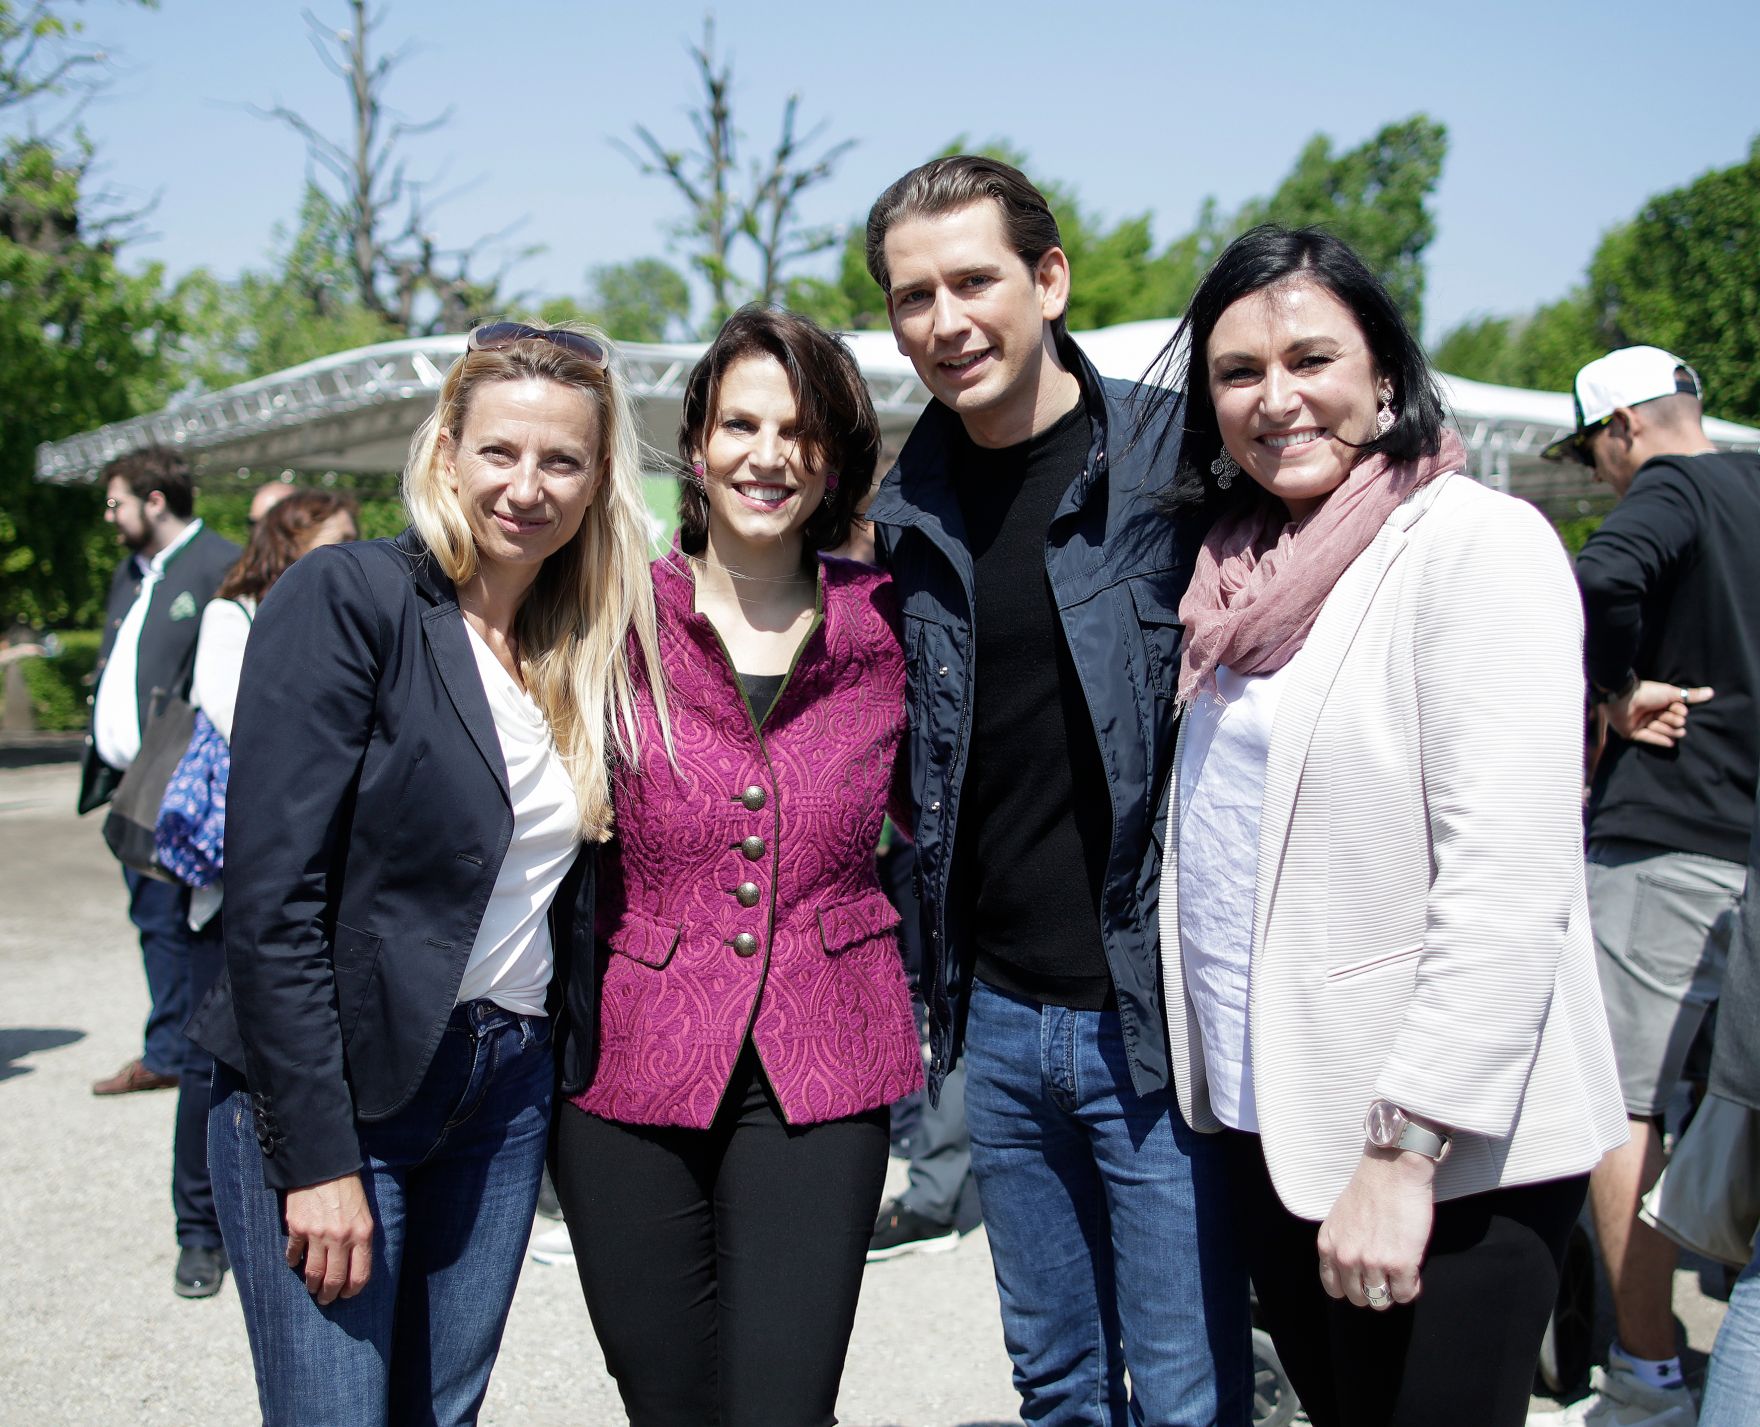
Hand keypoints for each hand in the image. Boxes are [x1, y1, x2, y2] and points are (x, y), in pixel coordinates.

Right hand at [283, 1172, 373, 1303]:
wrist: (324, 1165)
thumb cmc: (348, 1188)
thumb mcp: (364, 1213)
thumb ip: (360, 1239)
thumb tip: (352, 1266)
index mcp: (362, 1234)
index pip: (360, 1274)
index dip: (352, 1290)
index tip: (346, 1295)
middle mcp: (340, 1238)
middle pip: (334, 1279)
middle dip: (330, 1294)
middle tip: (326, 1299)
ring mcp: (317, 1234)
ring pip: (313, 1273)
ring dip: (312, 1285)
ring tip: (312, 1288)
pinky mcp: (297, 1228)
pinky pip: (294, 1255)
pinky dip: (294, 1263)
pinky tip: (295, 1264)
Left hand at [1316, 1149, 1434, 1308]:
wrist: (1393, 1169)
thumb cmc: (1370, 1188)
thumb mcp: (1340, 1217)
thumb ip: (1341, 1243)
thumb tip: (1351, 1268)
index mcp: (1328, 1245)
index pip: (1334, 1288)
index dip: (1350, 1287)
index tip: (1362, 1281)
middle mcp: (1346, 1258)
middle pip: (1358, 1298)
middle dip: (1372, 1291)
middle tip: (1385, 1277)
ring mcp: (1373, 1263)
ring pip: (1381, 1301)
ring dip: (1392, 1290)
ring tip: (1400, 1275)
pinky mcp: (1400, 1264)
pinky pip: (1405, 1295)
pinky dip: (1410, 1289)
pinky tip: (1413, 1275)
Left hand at [1605, 681, 1712, 746]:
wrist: (1624, 697)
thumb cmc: (1648, 693)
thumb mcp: (1671, 693)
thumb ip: (1690, 695)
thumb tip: (1711, 692)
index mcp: (1658, 703)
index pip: (1673, 711)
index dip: (1678, 712)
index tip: (1682, 711)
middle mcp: (1650, 713)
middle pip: (1667, 722)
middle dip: (1674, 722)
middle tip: (1679, 720)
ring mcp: (1640, 723)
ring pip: (1660, 730)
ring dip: (1668, 730)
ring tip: (1678, 730)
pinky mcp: (1632, 732)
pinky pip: (1648, 738)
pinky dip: (1659, 740)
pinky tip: (1671, 743)